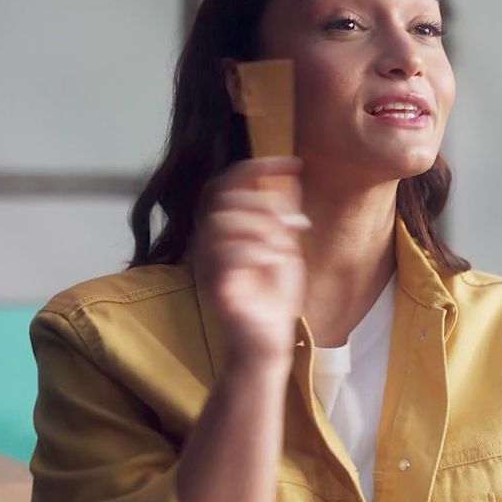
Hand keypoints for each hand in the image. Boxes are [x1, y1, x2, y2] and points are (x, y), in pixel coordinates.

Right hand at [192, 158, 308, 372]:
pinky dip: (258, 252)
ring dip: (263, 229)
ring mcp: (208, 263)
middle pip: (226, 198)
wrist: (268, 339)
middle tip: (293, 225)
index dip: (258, 167)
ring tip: (282, 249)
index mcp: (224, 228)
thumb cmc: (273, 294)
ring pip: (224, 223)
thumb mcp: (284, 244)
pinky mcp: (215, 287)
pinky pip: (228, 255)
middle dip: (266, 204)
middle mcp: (209, 242)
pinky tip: (274, 261)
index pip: (227, 183)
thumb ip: (281, 213)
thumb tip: (290, 175)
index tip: (293, 163)